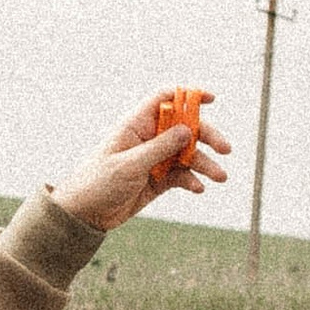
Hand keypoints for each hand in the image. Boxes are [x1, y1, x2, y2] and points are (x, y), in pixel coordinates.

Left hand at [52, 94, 232, 232]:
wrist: (85, 214)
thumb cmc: (98, 183)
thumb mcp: (129, 165)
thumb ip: (159, 147)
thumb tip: (187, 129)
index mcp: (136, 126)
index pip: (164, 99)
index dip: (188, 95)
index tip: (212, 99)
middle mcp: (148, 138)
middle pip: (185, 128)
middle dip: (207, 136)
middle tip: (225, 149)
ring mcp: (154, 159)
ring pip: (187, 154)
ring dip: (205, 163)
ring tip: (220, 177)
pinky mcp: (158, 179)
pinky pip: (182, 175)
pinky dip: (192, 180)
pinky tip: (198, 189)